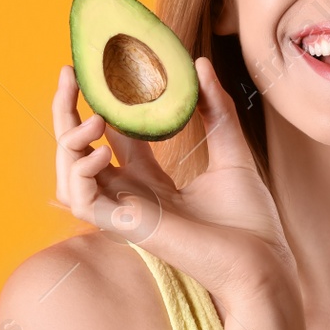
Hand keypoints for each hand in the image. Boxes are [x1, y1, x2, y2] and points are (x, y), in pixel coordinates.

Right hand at [54, 56, 296, 305]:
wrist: (263, 265)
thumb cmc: (251, 222)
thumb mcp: (232, 152)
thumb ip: (215, 110)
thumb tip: (200, 64)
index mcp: (152, 181)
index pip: (112, 137)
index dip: (101, 103)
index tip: (97, 70)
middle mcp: (131, 195)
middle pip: (78, 150)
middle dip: (66, 111)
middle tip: (67, 73)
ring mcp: (126, 213)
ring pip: (69, 175)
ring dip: (69, 142)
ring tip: (95, 117)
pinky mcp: (128, 228)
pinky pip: (82, 201)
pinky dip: (81, 173)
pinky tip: (101, 151)